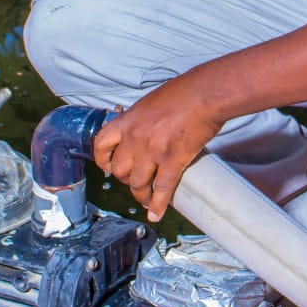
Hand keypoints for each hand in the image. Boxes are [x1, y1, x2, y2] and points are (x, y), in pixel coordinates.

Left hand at [91, 79, 223, 221]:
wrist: (204, 95)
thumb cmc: (183, 92)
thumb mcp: (151, 102)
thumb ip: (142, 119)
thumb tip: (143, 130)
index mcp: (128, 121)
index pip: (101, 144)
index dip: (103, 160)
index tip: (108, 167)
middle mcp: (135, 138)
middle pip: (119, 170)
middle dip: (125, 180)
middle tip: (134, 182)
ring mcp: (152, 151)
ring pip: (137, 184)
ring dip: (141, 196)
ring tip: (146, 200)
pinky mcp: (172, 161)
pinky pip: (161, 189)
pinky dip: (158, 205)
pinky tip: (156, 214)